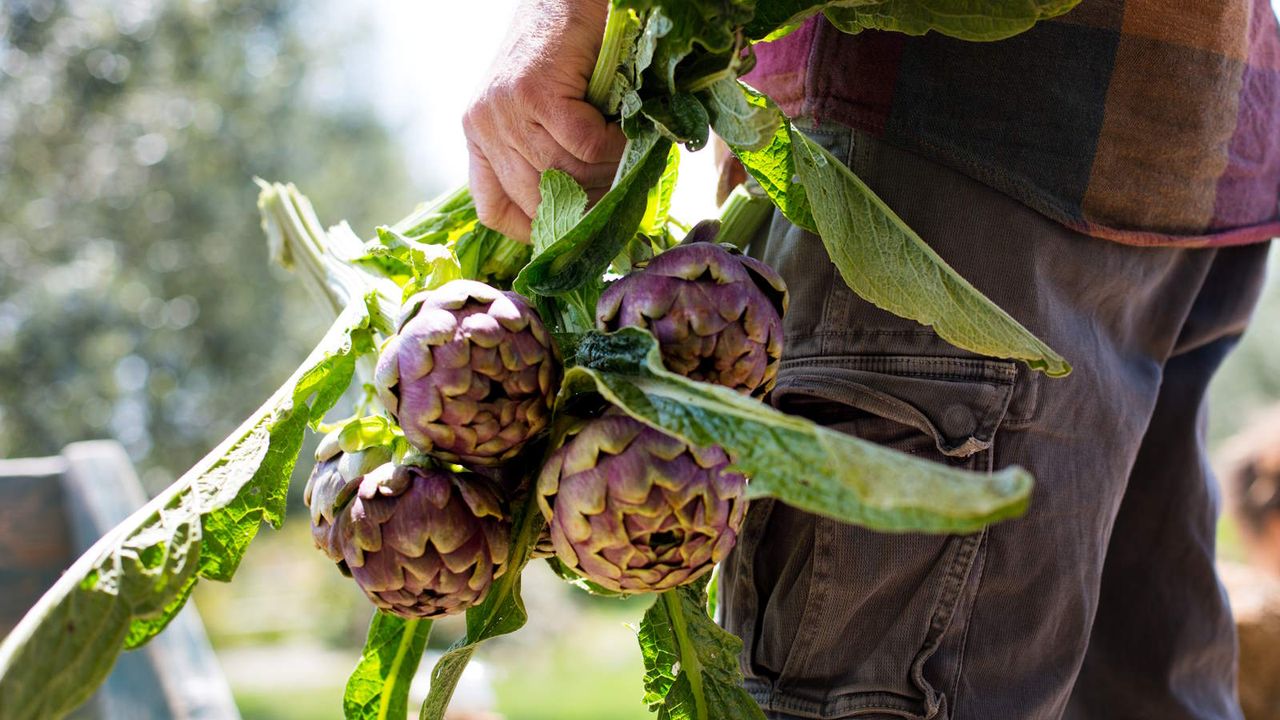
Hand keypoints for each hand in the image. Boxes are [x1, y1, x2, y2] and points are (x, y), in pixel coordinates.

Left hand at [464, 0, 625, 241]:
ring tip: (625, 152)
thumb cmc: (565, 51)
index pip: (493, 209)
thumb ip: (544, 154)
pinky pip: (584, 146)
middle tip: (619, 189)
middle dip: (584, 204)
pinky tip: (623, 130)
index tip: (572, 231)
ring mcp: (504, 110)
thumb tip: (581, 218)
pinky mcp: (534, 93)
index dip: (536, 230)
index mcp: (478, 136)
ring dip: (606, 172)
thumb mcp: (540, 112)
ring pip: (564, 175)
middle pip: (538, 200)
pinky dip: (613, 146)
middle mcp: (482, 126)